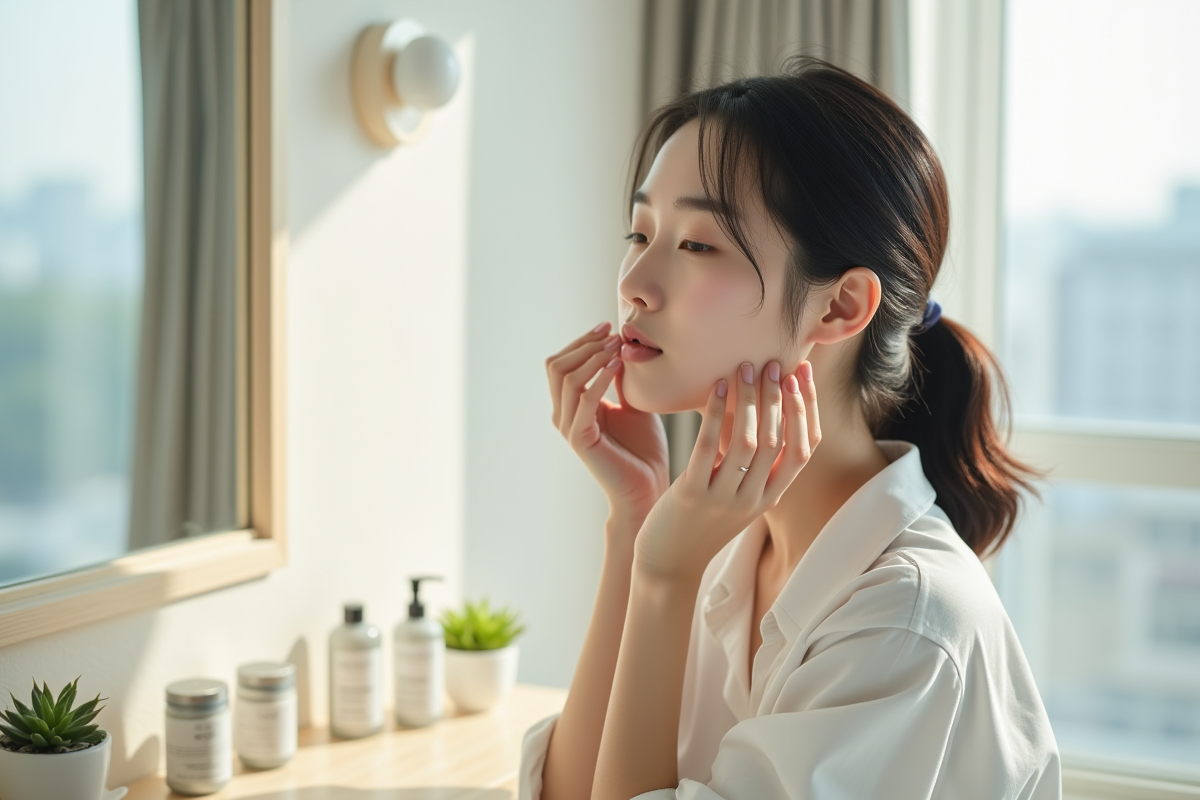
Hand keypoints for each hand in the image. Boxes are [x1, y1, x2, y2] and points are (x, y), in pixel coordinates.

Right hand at [546, 323, 669, 527]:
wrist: (649, 485)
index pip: (562, 362)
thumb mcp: (633, 402)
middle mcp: (564, 414)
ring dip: (592, 356)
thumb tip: (621, 345)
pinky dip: (598, 379)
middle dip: (584, 344)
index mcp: (572, 405)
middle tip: (613, 333)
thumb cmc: (643, 447)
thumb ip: (621, 378)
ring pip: (564, 378)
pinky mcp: (580, 439)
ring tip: (617, 348)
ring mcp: (569, 426)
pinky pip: (582, 400)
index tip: (610, 325)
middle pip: (556, 365)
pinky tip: (617, 366)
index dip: (583, 340)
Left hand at [633, 360, 819, 582]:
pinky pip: (708, 447)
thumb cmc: (701, 523)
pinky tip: (716, 387)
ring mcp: (724, 499)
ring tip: (745, 368)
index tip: (801, 374)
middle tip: (772, 363)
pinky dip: (714, 413)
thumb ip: (755, 466)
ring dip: (750, 400)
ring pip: (749, 441)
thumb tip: (766, 415)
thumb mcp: (737, 497)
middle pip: (778, 439)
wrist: (668, 564)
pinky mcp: (692, 495)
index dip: (807, 409)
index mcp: (770, 497)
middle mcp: (754, 499)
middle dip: (778, 396)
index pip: (805, 448)